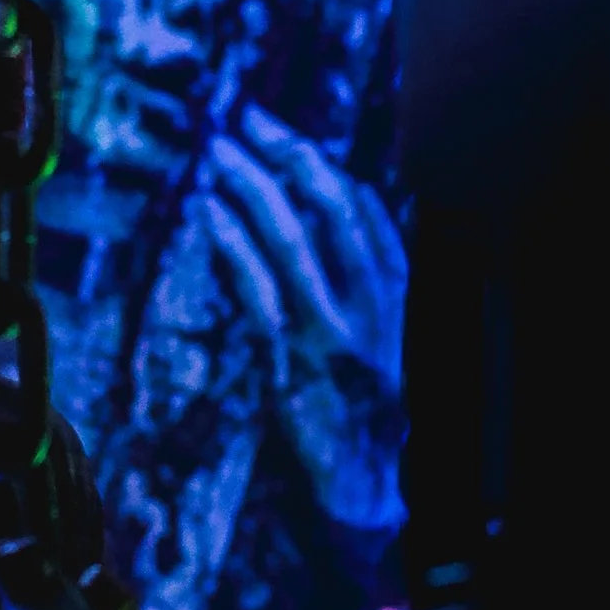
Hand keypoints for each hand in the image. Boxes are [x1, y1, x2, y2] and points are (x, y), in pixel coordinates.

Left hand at [199, 105, 406, 528]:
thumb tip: (349, 223)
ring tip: (219, 150)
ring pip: (291, 239)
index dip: (327, 169)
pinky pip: (258, 288)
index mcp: (399, 298)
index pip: (370, 214)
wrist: (372, 492)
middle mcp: (371, 305)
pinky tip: (210, 212)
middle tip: (248, 117)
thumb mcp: (388, 345)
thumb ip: (372, 286)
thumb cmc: (376, 420)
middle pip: (332, 210)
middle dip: (289, 155)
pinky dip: (232, 244)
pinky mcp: (291, 361)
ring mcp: (331, 331)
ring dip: (251, 186)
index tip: (289, 139)